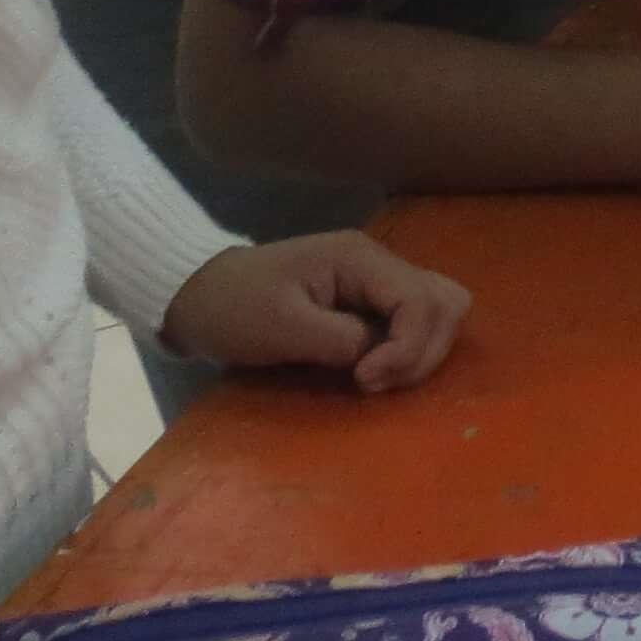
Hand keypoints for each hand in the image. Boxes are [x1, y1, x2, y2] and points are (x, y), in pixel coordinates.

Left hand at [159, 235, 470, 394]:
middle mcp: (380, 264)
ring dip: (421, 351)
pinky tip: (374, 369)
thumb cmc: (233, 308)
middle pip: (445, 302)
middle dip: (423, 350)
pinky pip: (414, 323)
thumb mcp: (281, 327)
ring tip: (377, 378)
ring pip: (439, 311)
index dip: (407, 348)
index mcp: (361, 259)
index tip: (365, 381)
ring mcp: (377, 282)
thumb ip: (340, 341)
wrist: (194, 294)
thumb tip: (379, 359)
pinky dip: (407, 350)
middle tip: (375, 382)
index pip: (421, 301)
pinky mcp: (369, 302)